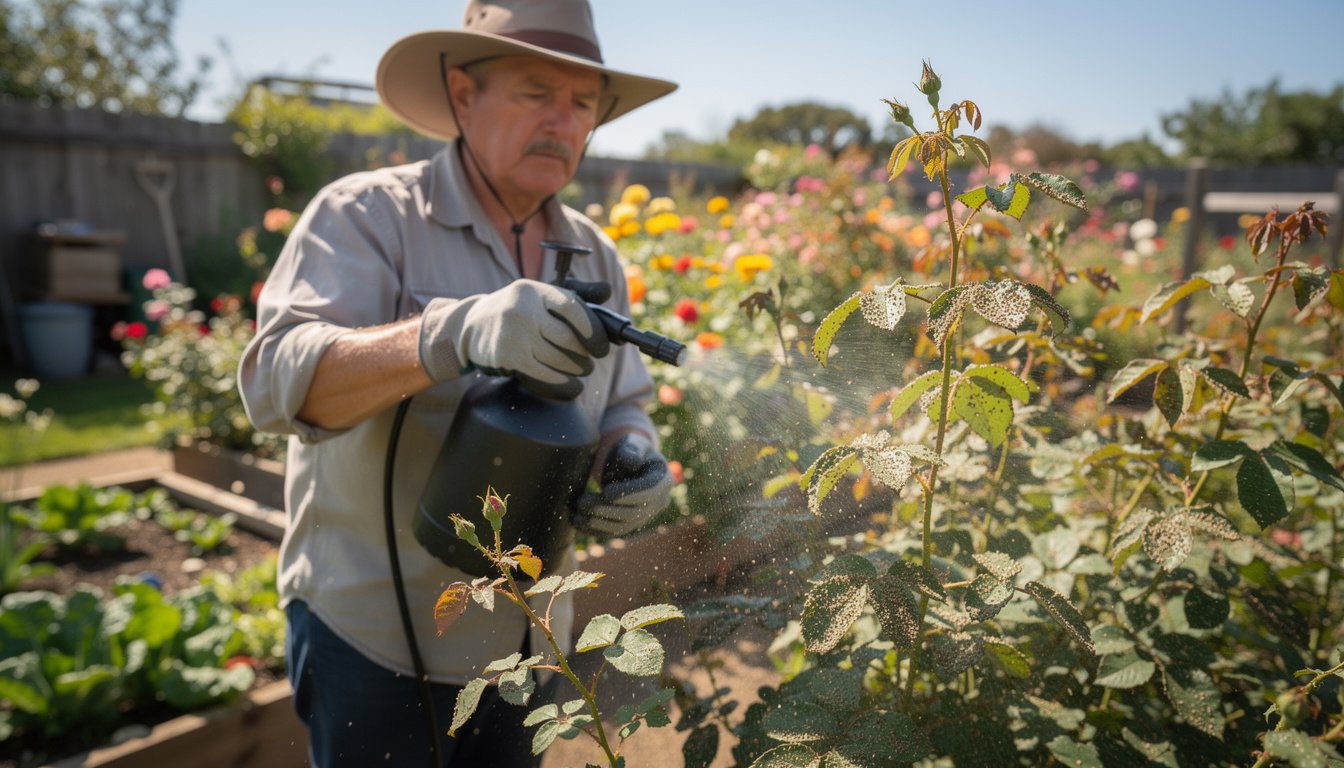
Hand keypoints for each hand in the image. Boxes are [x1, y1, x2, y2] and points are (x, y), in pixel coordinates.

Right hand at [419, 280, 608, 398]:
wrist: (469, 325)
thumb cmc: (514, 310)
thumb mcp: (538, 295)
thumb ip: (574, 294)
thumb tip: (607, 292)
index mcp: (535, 291)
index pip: (573, 307)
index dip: (593, 330)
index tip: (601, 345)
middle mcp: (523, 309)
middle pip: (568, 338)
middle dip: (585, 354)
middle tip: (591, 360)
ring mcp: (514, 334)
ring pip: (559, 359)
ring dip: (576, 369)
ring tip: (581, 369)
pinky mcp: (508, 356)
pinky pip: (544, 374)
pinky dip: (562, 383)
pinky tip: (571, 385)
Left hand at [572, 433, 673, 536]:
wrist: (627, 463)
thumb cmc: (631, 450)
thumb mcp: (633, 444)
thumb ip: (632, 450)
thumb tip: (631, 462)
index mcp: (663, 479)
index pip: (649, 492)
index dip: (628, 494)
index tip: (606, 491)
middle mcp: (658, 501)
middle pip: (634, 512)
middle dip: (607, 509)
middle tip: (583, 502)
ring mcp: (645, 516)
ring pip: (623, 526)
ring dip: (599, 522)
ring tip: (578, 514)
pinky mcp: (631, 524)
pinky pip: (614, 531)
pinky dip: (596, 530)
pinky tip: (578, 523)